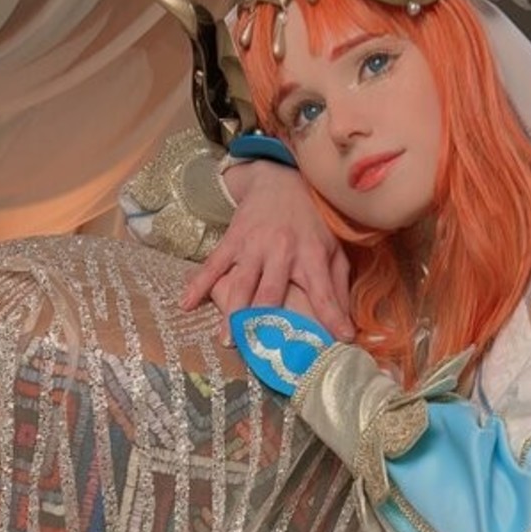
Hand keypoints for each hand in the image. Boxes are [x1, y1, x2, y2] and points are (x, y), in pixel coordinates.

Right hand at [180, 161, 352, 342]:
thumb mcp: (332, 247)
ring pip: (241, 283)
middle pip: (271, 292)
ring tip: (227, 339)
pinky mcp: (233, 239)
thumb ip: (338, 284)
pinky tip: (186, 303)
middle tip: (262, 352)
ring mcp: (254, 245)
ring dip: (232, 312)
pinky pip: (213, 264)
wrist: (281, 180)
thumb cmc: (312, 221)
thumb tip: (345, 324)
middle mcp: (282, 251)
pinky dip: (198, 284)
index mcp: (312, 254)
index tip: (341, 340)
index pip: (323, 291)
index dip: (332, 316)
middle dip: (266, 322)